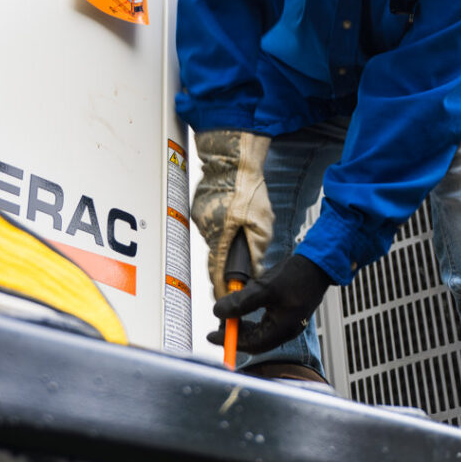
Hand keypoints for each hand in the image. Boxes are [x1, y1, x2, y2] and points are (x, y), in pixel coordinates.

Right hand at [192, 131, 272, 298]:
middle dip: (227, 265)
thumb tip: (257, 272)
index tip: (226, 300)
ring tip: (239, 229)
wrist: (233, 161)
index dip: (222, 289)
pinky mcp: (198, 208)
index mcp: (221, 236)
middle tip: (238, 268)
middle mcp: (206, 229)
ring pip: (214, 239)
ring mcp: (200, 218)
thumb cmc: (247, 188)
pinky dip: (220, 224)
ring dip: (225, 240)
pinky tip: (231, 215)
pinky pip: (210, 223)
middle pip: (215, 257)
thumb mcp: (262, 224)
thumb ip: (257, 252)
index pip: (217, 274)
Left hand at [207, 254, 332, 353]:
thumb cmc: (295, 276)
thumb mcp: (265, 288)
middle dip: (235, 333)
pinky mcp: (288, 314)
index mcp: (282, 329)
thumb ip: (242, 302)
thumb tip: (218, 311)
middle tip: (219, 323)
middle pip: (255, 341)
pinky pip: (265, 323)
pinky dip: (252, 319)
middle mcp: (286, 331)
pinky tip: (245, 307)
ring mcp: (288, 324)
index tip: (211, 335)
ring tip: (230, 314)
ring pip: (259, 332)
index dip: (229, 340)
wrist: (317, 265)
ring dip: (243, 325)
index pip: (250, 344)